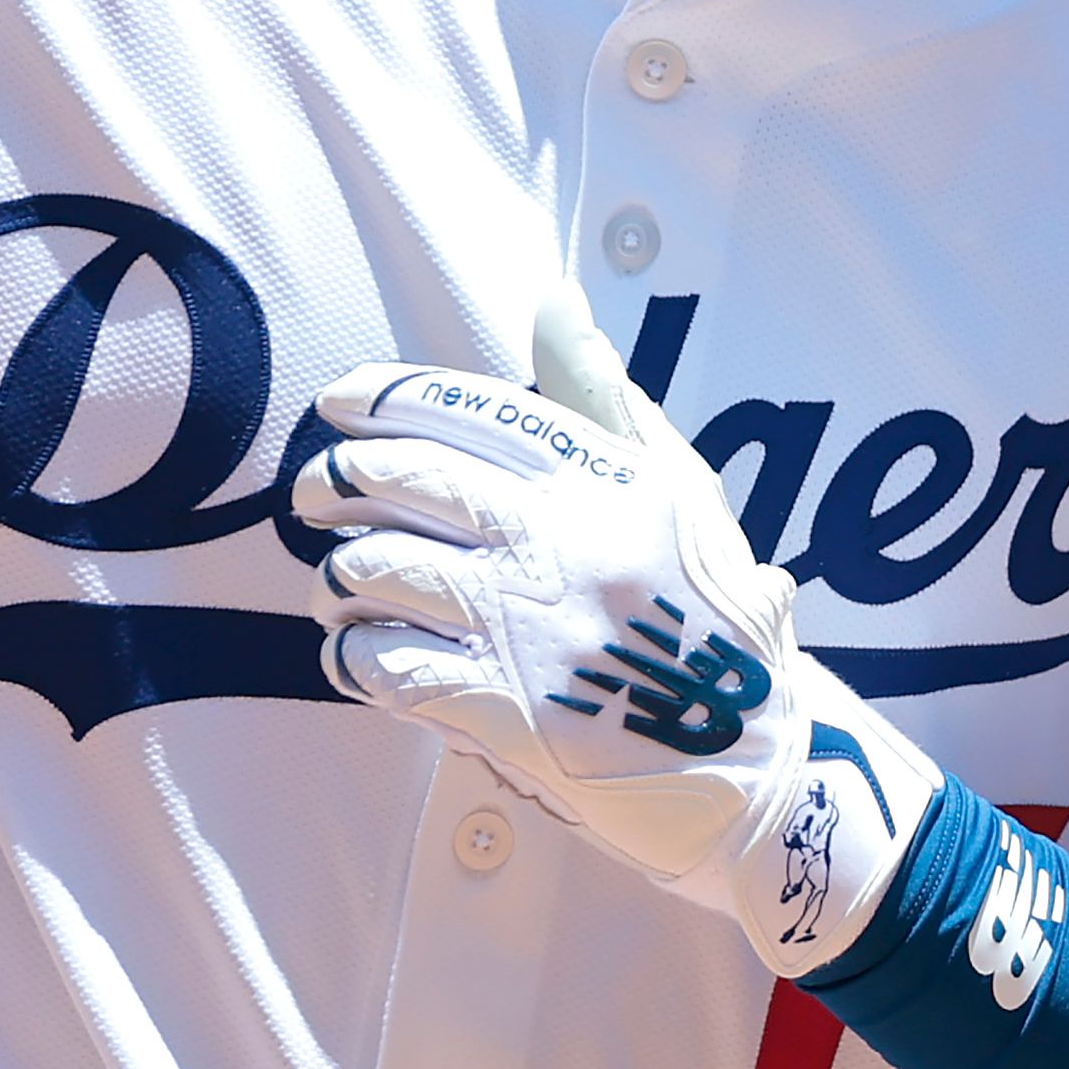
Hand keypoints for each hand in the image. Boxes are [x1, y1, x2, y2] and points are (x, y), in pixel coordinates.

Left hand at [299, 289, 943, 975]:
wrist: (752, 765)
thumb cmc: (711, 620)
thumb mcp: (681, 492)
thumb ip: (605, 399)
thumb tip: (553, 302)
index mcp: (603, 479)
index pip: (470, 408)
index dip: (386, 395)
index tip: (339, 401)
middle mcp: (561, 540)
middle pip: (406, 478)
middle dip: (338, 478)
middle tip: (316, 492)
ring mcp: (528, 625)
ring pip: (379, 569)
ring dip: (341, 577)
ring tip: (343, 586)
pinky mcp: (504, 709)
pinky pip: (384, 664)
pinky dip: (353, 656)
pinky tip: (360, 655)